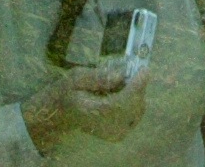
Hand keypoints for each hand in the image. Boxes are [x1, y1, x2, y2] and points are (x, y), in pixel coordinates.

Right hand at [24, 66, 146, 152]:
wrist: (60, 116)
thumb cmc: (66, 93)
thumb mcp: (75, 77)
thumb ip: (98, 76)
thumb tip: (120, 75)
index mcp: (93, 111)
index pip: (122, 102)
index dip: (137, 86)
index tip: (145, 70)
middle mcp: (106, 127)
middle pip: (134, 107)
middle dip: (138, 87)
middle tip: (136, 70)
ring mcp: (113, 134)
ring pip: (137, 112)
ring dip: (137, 95)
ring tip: (127, 82)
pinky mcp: (117, 135)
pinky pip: (135, 117)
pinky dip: (135, 104)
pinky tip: (125, 94)